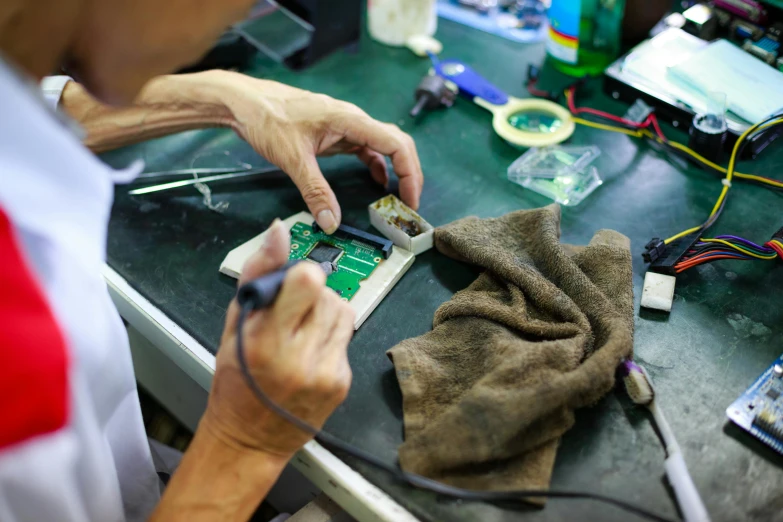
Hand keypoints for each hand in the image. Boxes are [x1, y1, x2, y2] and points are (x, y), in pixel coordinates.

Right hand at [203, 220, 354, 456]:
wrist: (250, 439)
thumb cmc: (235, 381)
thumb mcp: (234, 325)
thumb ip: (257, 274)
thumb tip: (279, 230)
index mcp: (267, 341)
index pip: (308, 282)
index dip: (301, 277)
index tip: (289, 288)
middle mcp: (301, 358)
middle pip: (328, 294)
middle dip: (310, 297)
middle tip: (289, 317)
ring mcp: (327, 372)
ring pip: (343, 311)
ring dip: (324, 314)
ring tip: (300, 333)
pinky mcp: (342, 382)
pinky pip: (346, 338)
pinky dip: (329, 338)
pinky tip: (309, 354)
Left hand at [212, 71, 423, 232]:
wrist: (245, 102)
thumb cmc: (267, 118)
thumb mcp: (292, 158)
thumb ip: (315, 192)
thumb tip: (331, 221)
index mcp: (349, 120)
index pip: (396, 144)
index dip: (409, 172)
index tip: (409, 198)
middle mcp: (353, 120)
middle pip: (397, 143)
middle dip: (409, 173)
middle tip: (409, 203)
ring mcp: (345, 126)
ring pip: (383, 146)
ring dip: (396, 170)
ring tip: (398, 197)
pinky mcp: (335, 133)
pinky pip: (366, 148)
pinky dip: (377, 165)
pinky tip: (376, 182)